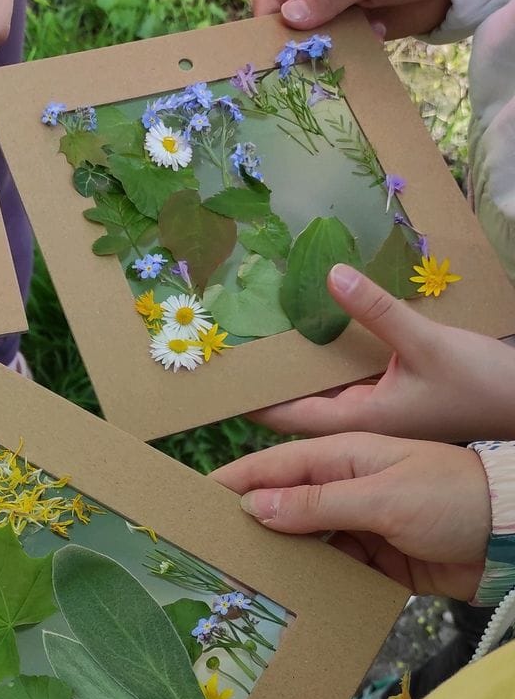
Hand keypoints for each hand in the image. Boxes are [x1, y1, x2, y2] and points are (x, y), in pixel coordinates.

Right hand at [213, 434, 490, 598]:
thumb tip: (255, 507)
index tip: (195, 498)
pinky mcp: (378, 561)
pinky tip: (289, 596)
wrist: (509, 534)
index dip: (236, 480)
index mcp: (346, 457)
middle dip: (249, 523)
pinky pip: (334, 570)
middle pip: (286, 505)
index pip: (277, 465)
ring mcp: (362, 525)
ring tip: (237, 579)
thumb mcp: (382, 497)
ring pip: (306, 541)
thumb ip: (319, 504)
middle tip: (206, 547)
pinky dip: (314, 581)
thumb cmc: (450, 499)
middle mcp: (348, 488)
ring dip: (279, 557)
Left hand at [252, 265, 514, 443]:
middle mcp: (362, 423)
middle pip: (298, 407)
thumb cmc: (480, 384)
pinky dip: (328, 365)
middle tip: (231, 352)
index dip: (250, 402)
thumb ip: (377, 310)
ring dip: (297, 371)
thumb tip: (330, 274)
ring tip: (261, 339)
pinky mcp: (393, 401)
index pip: (287, 418)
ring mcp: (377, 413)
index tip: (217, 384)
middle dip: (268, 382)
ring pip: (323, 394)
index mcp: (360, 421)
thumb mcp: (425, 342)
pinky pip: (347, 384)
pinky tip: (316, 338)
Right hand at [253, 0, 455, 39]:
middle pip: (285, 26)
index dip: (266, 25)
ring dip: (323, 54)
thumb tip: (288, 18)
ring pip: (310, 43)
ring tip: (342, 56)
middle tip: (306, 66)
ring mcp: (335, 12)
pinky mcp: (354, 31)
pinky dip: (346, 56)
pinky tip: (371, 44)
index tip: (273, 53)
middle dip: (293, 47)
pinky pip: (336, 51)